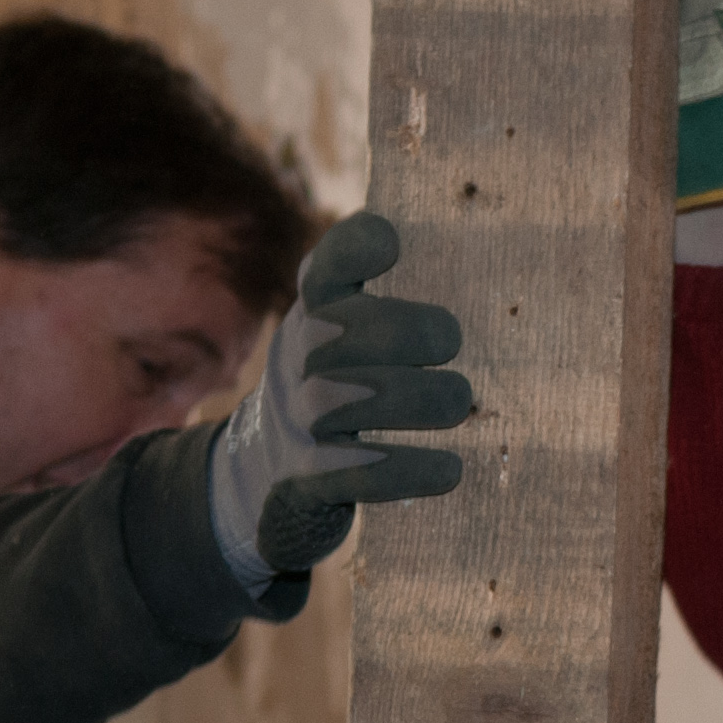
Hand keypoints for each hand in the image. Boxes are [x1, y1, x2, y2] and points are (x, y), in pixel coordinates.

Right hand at [209, 212, 471, 584]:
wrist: (263, 477)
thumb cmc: (331, 390)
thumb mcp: (343, 334)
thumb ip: (375, 291)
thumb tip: (407, 239)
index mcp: (314, 319)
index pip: (322, 272)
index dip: (351, 251)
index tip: (391, 244)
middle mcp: (297, 365)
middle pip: (335, 333)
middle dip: (402, 332)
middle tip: (449, 346)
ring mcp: (297, 425)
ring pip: (336, 400)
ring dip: (408, 398)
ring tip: (459, 403)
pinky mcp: (306, 483)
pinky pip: (351, 474)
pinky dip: (406, 471)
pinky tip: (450, 469)